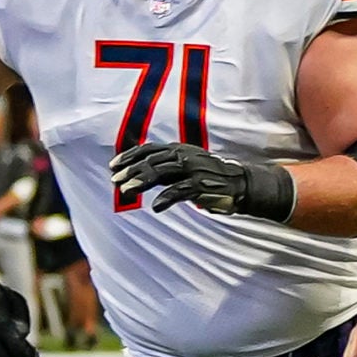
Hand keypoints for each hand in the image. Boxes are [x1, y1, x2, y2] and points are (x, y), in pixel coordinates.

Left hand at [111, 142, 294, 221]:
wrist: (244, 185)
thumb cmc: (212, 178)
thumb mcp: (187, 167)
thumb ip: (166, 169)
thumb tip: (139, 174)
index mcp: (180, 149)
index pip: (149, 149)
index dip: (130, 156)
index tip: (113, 165)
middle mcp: (186, 156)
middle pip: (152, 160)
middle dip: (130, 170)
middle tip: (115, 181)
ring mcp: (194, 170)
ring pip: (161, 172)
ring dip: (141, 181)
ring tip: (126, 191)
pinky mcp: (203, 186)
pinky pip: (180, 191)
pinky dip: (166, 198)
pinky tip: (156, 207)